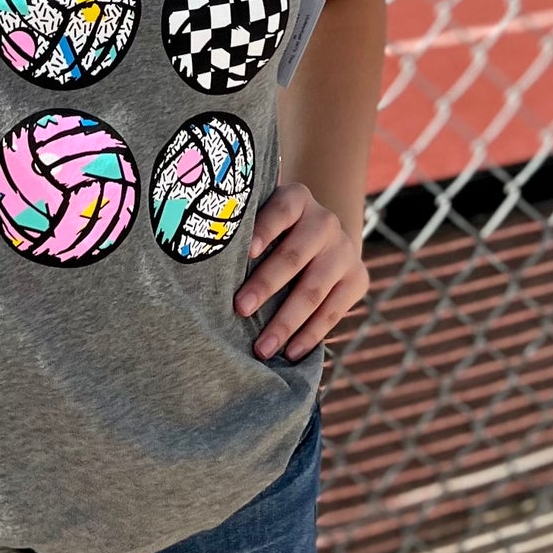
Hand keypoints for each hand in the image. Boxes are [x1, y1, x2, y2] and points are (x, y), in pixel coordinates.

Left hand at [234, 182, 367, 360]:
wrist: (321, 238)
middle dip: (265, 285)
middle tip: (240, 309)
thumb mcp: (260, 219)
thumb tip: (194, 252)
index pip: (280, 211)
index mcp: (296, 199)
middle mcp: (325, 221)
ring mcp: (345, 250)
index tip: (246, 251)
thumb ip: (240, 230)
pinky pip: (334, 312)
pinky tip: (291, 353)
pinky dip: (310, 335)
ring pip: (314, 290)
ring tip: (262, 348)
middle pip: (294, 256)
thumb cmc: (271, 234)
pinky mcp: (358, 278)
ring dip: (286, 322)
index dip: (263, 230)